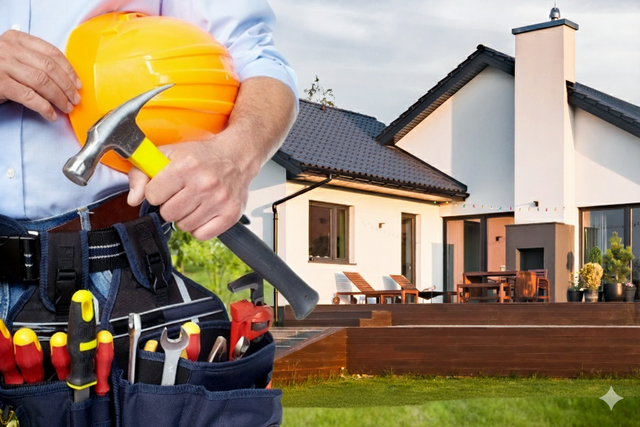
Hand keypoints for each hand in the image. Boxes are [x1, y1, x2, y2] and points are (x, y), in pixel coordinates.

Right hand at [0, 30, 80, 120]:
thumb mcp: (14, 58)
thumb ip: (34, 61)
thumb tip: (66, 80)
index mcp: (16, 39)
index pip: (51, 52)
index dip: (69, 70)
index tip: (78, 84)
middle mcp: (9, 49)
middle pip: (49, 68)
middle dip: (67, 86)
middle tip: (75, 100)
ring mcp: (2, 65)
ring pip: (42, 82)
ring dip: (59, 97)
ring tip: (66, 108)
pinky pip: (28, 96)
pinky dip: (44, 107)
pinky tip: (51, 115)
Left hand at [126, 76, 296, 240]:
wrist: (238, 157)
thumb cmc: (202, 156)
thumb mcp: (168, 154)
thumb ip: (142, 173)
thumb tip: (133, 199)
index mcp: (186, 166)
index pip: (152, 195)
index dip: (156, 192)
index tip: (165, 186)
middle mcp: (204, 183)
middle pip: (168, 214)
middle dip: (170, 205)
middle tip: (181, 194)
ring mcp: (219, 200)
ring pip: (184, 225)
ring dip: (185, 216)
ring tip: (194, 201)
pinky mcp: (231, 214)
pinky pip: (201, 235)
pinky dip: (199, 227)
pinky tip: (203, 212)